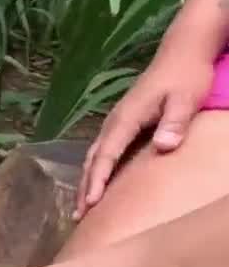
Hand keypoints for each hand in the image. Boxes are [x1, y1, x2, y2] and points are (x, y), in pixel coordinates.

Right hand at [74, 50, 214, 219]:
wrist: (184, 51)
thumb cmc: (187, 75)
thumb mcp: (185, 98)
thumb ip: (174, 123)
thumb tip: (163, 147)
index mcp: (126, 118)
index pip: (107, 154)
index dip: (98, 180)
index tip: (91, 203)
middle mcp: (115, 121)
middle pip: (94, 159)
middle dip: (85, 187)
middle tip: (79, 215)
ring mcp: (117, 121)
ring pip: (95, 156)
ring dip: (87, 181)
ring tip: (82, 206)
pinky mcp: (123, 123)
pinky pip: (103, 151)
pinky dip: (96, 170)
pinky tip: (97, 182)